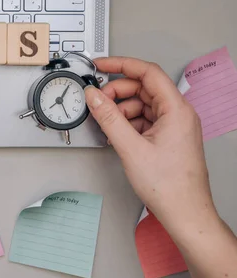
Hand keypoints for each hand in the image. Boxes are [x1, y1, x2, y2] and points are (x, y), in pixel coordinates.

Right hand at [84, 57, 216, 233]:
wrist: (184, 212)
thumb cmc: (169, 185)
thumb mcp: (130, 147)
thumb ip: (108, 118)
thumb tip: (94, 96)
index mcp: (176, 110)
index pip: (148, 73)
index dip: (122, 65)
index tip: (101, 65)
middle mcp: (178, 114)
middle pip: (143, 88)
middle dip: (117, 92)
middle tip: (97, 100)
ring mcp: (174, 126)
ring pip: (142, 105)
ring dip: (121, 110)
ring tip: (105, 123)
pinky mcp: (168, 138)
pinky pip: (144, 120)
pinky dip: (127, 123)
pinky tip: (115, 134)